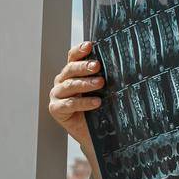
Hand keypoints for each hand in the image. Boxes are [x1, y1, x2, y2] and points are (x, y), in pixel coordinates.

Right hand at [49, 42, 103, 178]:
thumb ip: (102, 76)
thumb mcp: (102, 89)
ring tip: (100, 83)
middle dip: (84, 67)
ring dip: (85, 84)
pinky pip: (69, 104)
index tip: (90, 45)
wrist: (94, 133)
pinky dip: (83, 102)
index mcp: (71, 72)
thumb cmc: (98, 107)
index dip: (80, 50)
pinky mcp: (56, 109)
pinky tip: (96, 102)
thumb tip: (122, 62)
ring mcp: (56, 94)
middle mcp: (61, 81)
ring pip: (69, 85)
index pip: (72, 57)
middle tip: (98, 66)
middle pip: (70, 69)